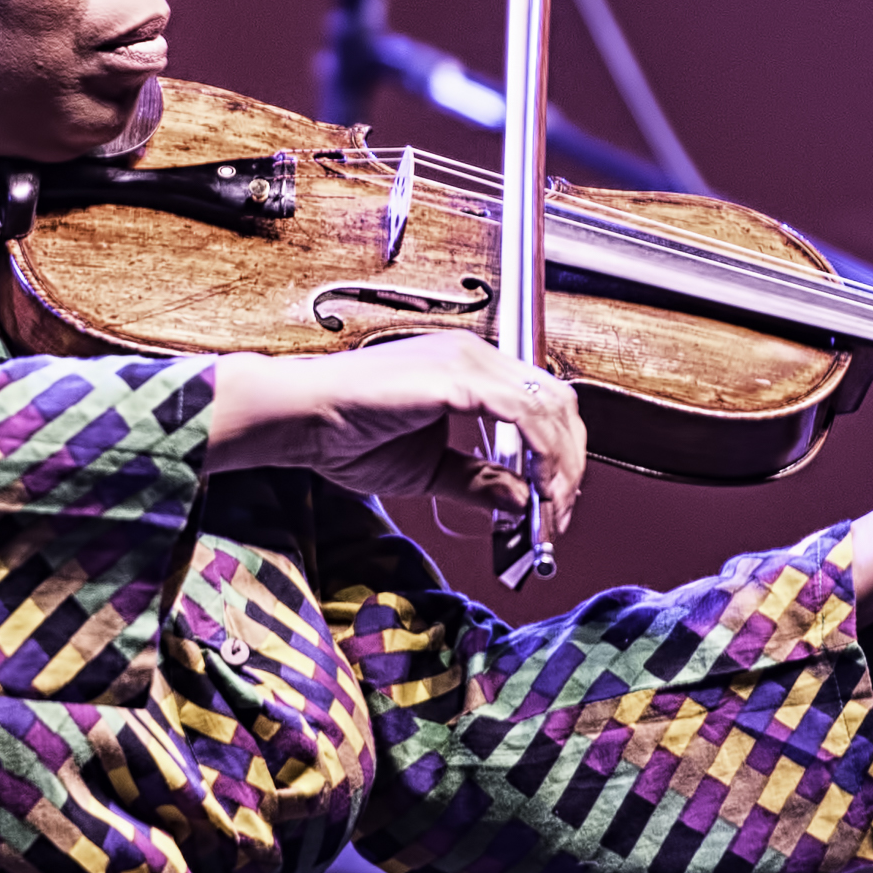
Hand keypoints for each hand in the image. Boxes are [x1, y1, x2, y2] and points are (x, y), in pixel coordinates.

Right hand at [208, 334, 586, 529]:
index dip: (560, 456)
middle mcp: (476, 357)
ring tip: (551, 513)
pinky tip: (536, 490)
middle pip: (558, 405)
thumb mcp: (429, 471)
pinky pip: (524, 416)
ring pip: (549, 410)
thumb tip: (523, 503)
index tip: (556, 505)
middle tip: (560, 516)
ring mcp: (469, 361)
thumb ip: (479, 483)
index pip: (543, 405)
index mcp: (471, 370)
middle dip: (570, 465)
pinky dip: (541, 456)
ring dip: (561, 467)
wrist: (302, 420)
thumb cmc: (347, 435)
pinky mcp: (458, 377)